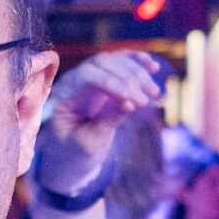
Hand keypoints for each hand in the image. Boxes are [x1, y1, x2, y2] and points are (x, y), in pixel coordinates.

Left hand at [34, 51, 167, 197]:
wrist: (70, 156)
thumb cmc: (74, 152)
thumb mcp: (89, 143)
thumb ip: (106, 122)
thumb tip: (130, 104)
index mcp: (63, 95)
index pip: (87, 76)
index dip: (112, 83)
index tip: (135, 102)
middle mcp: (74, 80)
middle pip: (102, 63)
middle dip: (128, 79)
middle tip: (148, 99)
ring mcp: (89, 77)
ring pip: (115, 61)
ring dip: (138, 73)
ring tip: (156, 93)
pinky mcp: (104, 79)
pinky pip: (121, 63)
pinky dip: (138, 63)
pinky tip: (154, 67)